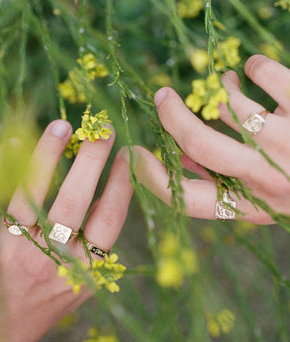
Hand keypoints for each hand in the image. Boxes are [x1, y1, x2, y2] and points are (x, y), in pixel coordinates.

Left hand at [0, 120, 132, 341]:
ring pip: (29, 193)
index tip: (128, 154)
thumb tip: (112, 191)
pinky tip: (13, 145)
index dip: (121, 181)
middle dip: (92, 160)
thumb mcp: (82, 284)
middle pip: (73, 201)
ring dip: (47, 155)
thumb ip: (97, 246)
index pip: (109, 218)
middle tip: (102, 131)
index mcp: (82, 272)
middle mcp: (48, 260)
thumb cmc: (44, 303)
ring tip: (61, 126)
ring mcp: (11, 250)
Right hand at [132, 55, 289, 223]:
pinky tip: (252, 68)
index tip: (134, 154)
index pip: (187, 200)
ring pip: (232, 106)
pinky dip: (255, 68)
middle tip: (161, 95)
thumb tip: (181, 156)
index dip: (152, 179)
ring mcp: (289, 144)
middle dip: (172, 116)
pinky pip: (268, 77)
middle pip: (200, 145)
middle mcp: (267, 179)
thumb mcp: (257, 196)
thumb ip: (215, 180)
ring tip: (227, 83)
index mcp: (250, 205)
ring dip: (222, 89)